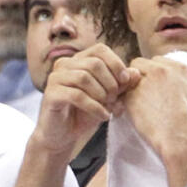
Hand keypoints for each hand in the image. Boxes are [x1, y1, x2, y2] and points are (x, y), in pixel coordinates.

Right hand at [32, 44, 137, 159]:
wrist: (63, 136)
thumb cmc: (84, 114)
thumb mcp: (108, 98)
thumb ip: (121, 85)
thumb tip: (136, 73)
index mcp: (77, 60)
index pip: (100, 50)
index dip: (116, 63)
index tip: (126, 81)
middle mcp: (64, 65)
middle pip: (94, 63)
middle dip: (110, 82)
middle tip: (115, 98)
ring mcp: (55, 79)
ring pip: (84, 77)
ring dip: (101, 94)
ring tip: (108, 107)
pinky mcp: (51, 95)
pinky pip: (76, 95)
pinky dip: (94, 107)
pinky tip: (103, 116)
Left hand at [123, 56, 186, 158]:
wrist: (181, 137)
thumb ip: (181, 83)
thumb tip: (174, 83)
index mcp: (181, 69)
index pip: (158, 61)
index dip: (152, 74)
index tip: (153, 87)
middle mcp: (164, 69)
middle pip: (142, 64)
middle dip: (140, 77)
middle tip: (141, 95)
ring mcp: (148, 79)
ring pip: (129, 75)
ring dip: (130, 86)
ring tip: (136, 104)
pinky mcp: (134, 93)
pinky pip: (123, 92)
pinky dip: (124, 101)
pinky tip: (131, 112)